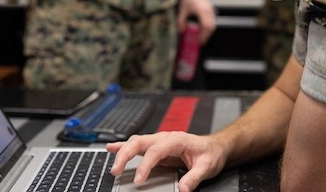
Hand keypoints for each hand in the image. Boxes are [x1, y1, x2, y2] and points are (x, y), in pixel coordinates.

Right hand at [106, 132, 226, 191]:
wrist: (214, 147)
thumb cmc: (210, 153)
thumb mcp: (207, 167)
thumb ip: (194, 177)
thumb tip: (183, 188)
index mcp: (177, 140)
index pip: (156, 150)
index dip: (145, 165)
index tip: (139, 179)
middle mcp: (165, 138)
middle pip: (140, 142)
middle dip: (125, 155)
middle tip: (116, 171)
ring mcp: (159, 142)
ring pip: (136, 142)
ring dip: (122, 152)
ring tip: (112, 164)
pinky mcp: (156, 148)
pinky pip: (137, 145)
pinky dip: (123, 147)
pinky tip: (111, 148)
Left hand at [177, 0, 215, 43]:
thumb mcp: (182, 10)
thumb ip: (181, 22)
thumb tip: (181, 32)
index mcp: (201, 11)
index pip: (205, 27)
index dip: (203, 36)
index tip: (199, 42)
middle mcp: (208, 10)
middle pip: (211, 27)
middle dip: (207, 36)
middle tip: (201, 42)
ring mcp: (210, 9)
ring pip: (213, 23)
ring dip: (208, 31)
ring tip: (202, 37)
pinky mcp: (210, 8)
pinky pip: (212, 19)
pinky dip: (209, 26)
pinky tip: (204, 29)